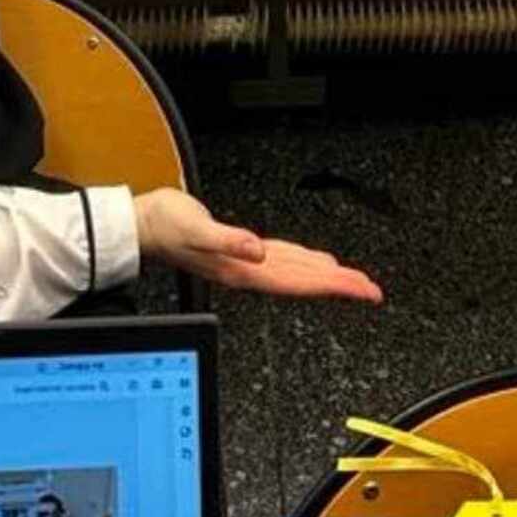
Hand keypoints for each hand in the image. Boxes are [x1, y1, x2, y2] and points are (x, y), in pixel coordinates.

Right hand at [134, 190, 382, 303]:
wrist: (144, 226)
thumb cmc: (167, 227)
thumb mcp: (198, 230)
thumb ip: (229, 241)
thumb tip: (257, 250)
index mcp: (243, 270)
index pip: (298, 282)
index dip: (332, 287)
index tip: (361, 291)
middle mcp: (249, 271)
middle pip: (305, 282)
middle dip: (340, 286)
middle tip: (372, 291)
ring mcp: (247, 265)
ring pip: (298, 274)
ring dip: (327, 278)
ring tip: (353, 282)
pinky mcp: (242, 252)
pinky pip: (284, 262)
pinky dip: (305, 264)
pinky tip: (315, 263)